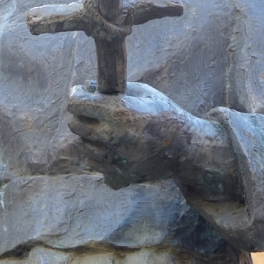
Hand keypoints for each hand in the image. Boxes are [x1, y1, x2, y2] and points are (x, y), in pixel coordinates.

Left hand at [68, 82, 195, 188]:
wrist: (187, 148)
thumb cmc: (165, 114)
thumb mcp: (143, 92)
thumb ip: (113, 89)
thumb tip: (87, 85)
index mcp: (118, 113)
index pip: (76, 104)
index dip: (76, 96)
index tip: (79, 93)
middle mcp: (113, 137)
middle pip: (76, 126)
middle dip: (83, 116)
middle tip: (95, 112)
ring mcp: (114, 160)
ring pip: (84, 146)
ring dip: (91, 137)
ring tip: (110, 131)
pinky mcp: (119, 177)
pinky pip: (97, 166)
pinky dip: (103, 158)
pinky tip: (118, 150)